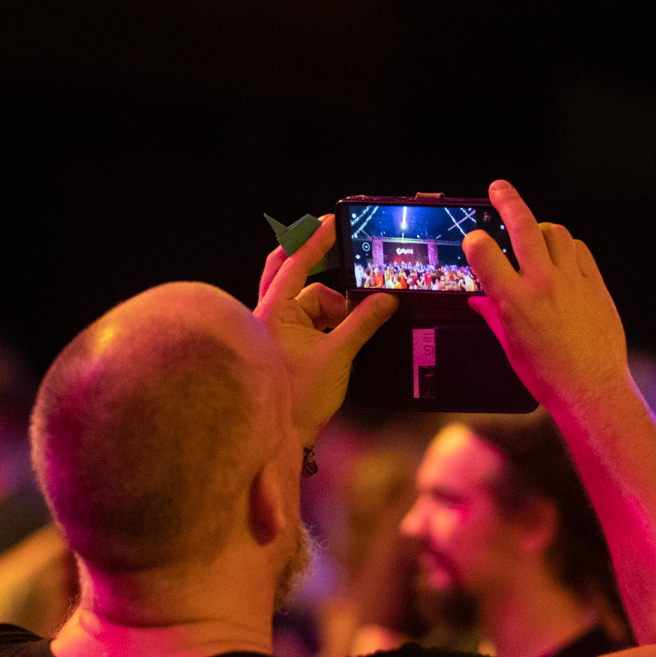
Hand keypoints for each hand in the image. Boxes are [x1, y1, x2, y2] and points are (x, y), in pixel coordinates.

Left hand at [255, 215, 396, 443]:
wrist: (283, 436)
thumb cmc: (298, 396)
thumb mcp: (337, 355)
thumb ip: (363, 323)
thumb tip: (386, 299)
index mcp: (272, 312)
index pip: (295, 264)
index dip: (316, 241)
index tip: (332, 220)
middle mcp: (269, 316)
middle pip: (289, 273)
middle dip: (311, 260)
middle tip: (332, 242)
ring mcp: (276, 331)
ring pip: (308, 302)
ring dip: (333, 308)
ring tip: (350, 329)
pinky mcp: (286, 346)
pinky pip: (311, 322)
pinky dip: (330, 323)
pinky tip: (346, 338)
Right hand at [462, 181, 628, 407]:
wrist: (591, 388)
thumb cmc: (547, 375)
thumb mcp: (509, 346)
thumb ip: (492, 315)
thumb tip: (477, 298)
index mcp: (513, 302)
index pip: (484, 252)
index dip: (474, 240)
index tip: (473, 239)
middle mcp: (542, 284)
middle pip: (523, 225)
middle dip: (507, 200)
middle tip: (499, 188)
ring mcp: (572, 282)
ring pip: (555, 232)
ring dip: (541, 229)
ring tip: (534, 236)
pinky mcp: (595, 286)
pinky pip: (580, 251)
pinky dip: (567, 248)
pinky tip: (561, 258)